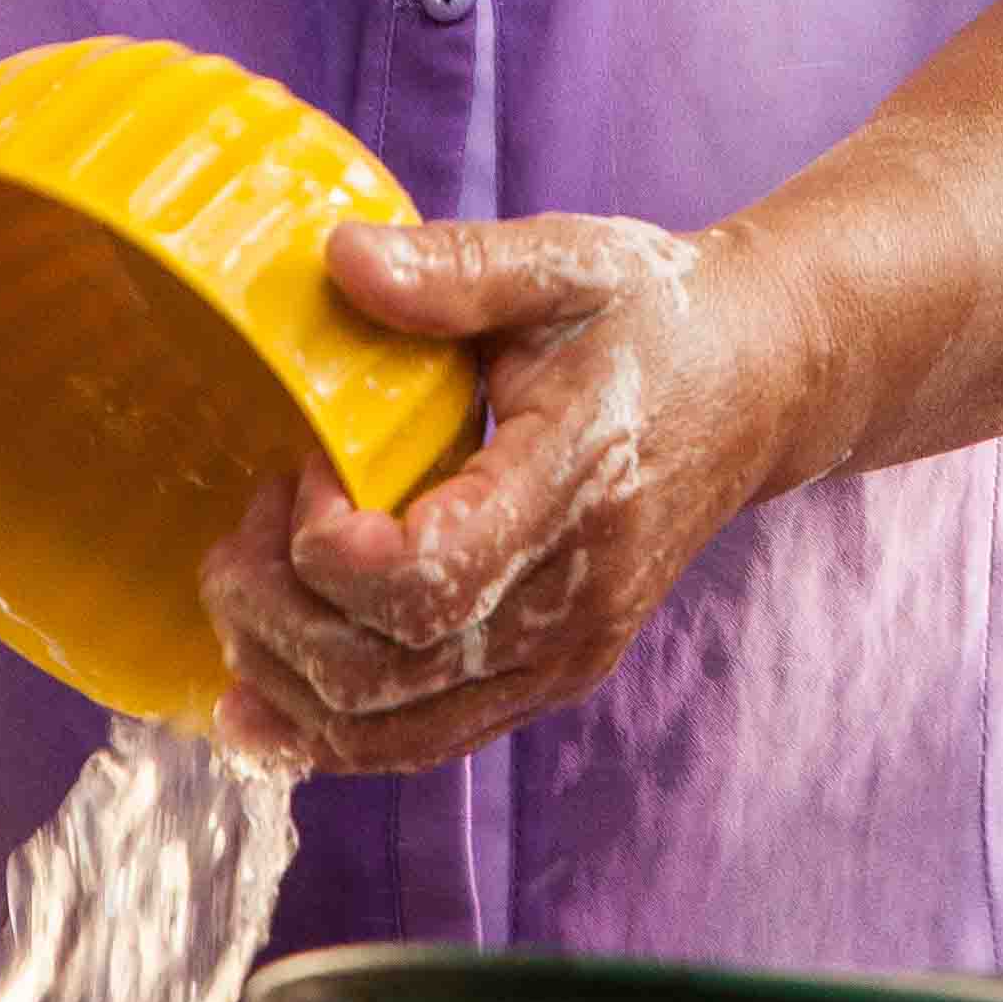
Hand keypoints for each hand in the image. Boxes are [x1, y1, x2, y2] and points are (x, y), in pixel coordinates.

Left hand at [198, 214, 818, 776]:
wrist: (759, 383)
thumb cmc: (653, 315)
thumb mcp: (565, 263)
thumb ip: (454, 268)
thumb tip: (338, 259)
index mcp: (576, 491)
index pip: (428, 583)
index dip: (330, 549)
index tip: (307, 465)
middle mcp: (573, 605)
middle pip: (384, 675)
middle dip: (274, 614)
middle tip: (246, 522)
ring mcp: (563, 656)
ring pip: (390, 733)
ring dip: (284, 679)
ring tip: (243, 585)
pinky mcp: (548, 676)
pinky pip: (419, 742)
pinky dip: (325, 732)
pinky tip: (257, 699)